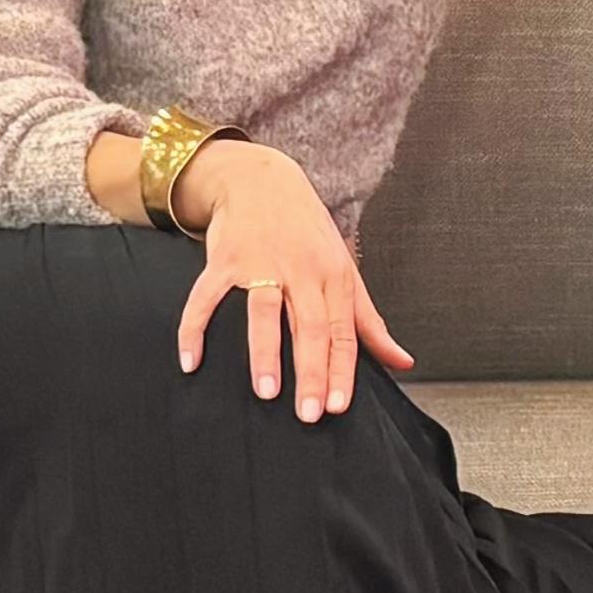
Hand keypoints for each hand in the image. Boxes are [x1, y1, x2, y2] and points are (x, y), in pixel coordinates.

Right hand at [172, 140, 413, 423]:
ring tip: (264, 391)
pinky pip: (206, 297)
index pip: (342, 331)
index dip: (341, 370)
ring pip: (263, 312)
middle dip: (310, 371)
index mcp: (333, 276)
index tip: (336, 407)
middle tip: (307, 414)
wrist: (260, 178)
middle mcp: (300, 269)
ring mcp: (259, 262)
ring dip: (263, 351)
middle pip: (309, 326)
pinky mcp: (223, 258)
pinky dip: (194, 327)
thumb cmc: (306, 231)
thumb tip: (401, 361)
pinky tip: (191, 360)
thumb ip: (368, 320)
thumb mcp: (344, 269)